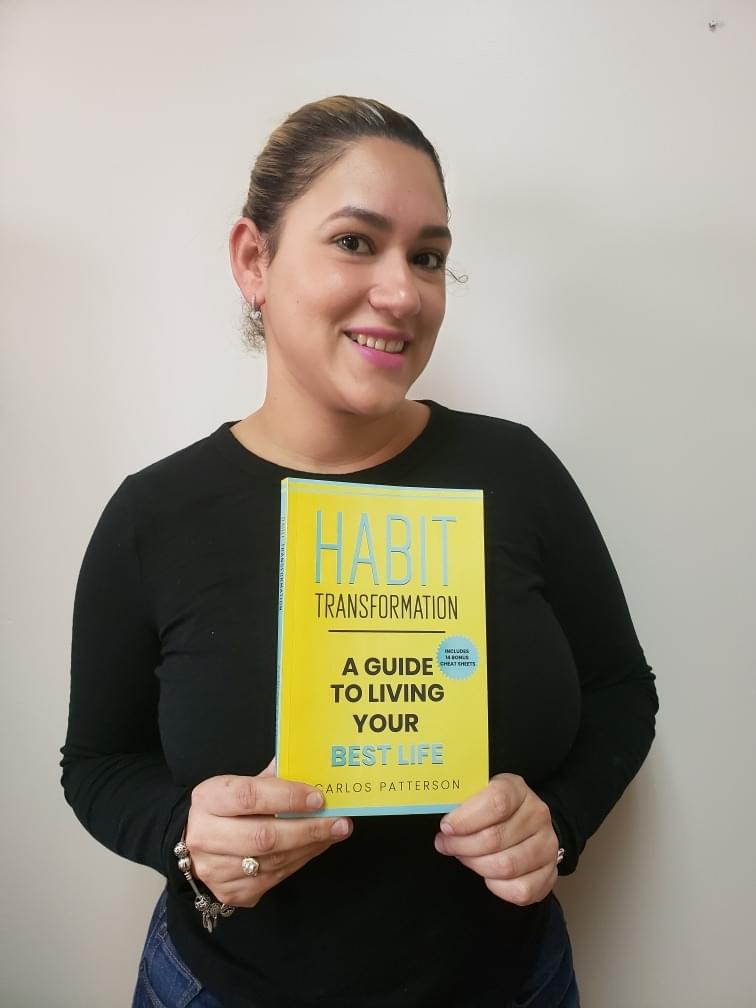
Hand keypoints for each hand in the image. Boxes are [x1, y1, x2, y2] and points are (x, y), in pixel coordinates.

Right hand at [185, 760, 351, 906]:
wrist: (194, 841)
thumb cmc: (225, 807)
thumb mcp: (239, 785)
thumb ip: (271, 778)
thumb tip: (310, 766)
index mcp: (208, 799)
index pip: (250, 797)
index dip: (287, 797)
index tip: (318, 798)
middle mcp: (205, 836)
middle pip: (264, 836)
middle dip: (308, 829)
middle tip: (340, 822)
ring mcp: (215, 870)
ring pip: (272, 862)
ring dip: (309, 847)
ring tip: (334, 833)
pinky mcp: (229, 892)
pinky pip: (273, 880)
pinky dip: (298, 862)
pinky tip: (314, 848)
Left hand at [433, 773, 558, 905]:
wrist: (526, 825)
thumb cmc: (493, 810)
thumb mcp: (479, 794)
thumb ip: (462, 802)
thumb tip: (442, 821)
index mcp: (518, 789)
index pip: (496, 801)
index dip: (466, 818)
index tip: (446, 827)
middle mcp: (538, 815)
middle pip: (495, 838)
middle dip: (462, 846)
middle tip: (446, 844)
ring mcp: (547, 845)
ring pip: (505, 867)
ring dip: (476, 865)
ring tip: (465, 857)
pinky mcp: (551, 874)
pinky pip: (520, 890)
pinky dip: (497, 887)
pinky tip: (488, 875)